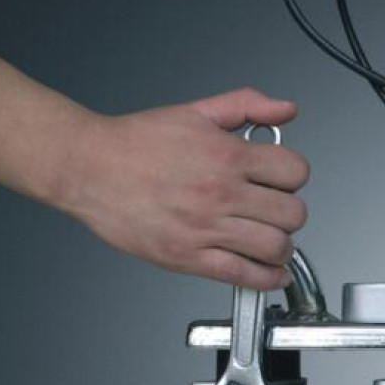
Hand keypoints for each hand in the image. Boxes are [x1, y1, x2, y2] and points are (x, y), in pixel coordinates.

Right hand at [57, 88, 309, 288]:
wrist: (89, 168)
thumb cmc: (135, 143)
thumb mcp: (196, 112)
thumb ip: (246, 105)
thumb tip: (285, 109)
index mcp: (226, 155)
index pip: (294, 172)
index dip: (293, 175)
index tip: (281, 180)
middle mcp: (220, 193)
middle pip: (292, 213)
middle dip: (289, 211)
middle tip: (274, 210)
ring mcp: (205, 228)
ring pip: (275, 247)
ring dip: (281, 246)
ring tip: (270, 239)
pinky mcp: (188, 258)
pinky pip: (244, 275)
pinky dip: (267, 278)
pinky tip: (270, 272)